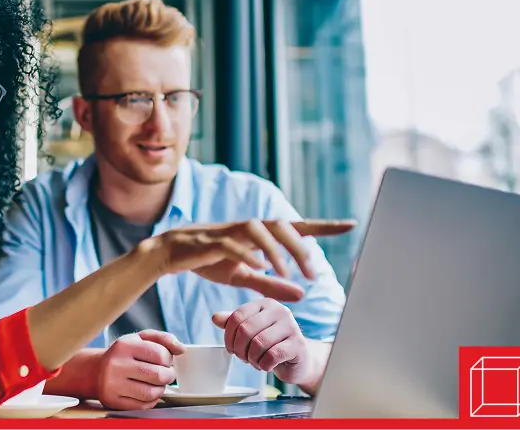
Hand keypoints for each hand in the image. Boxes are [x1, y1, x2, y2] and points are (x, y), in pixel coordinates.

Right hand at [96, 330, 183, 410]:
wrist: (96, 371)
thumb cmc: (124, 354)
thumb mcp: (140, 338)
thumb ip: (163, 339)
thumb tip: (181, 349)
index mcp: (124, 345)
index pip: (160, 354)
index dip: (168, 359)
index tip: (165, 360)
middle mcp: (116, 364)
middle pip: (158, 375)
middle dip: (168, 376)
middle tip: (166, 373)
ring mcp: (113, 384)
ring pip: (151, 393)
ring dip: (161, 389)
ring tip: (156, 383)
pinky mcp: (113, 401)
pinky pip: (143, 405)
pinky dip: (151, 400)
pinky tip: (147, 392)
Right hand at [136, 219, 354, 301]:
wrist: (169, 254)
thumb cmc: (207, 261)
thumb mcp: (243, 276)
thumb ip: (271, 283)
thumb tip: (303, 294)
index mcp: (258, 234)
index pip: (296, 226)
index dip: (323, 226)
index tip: (350, 224)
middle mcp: (247, 227)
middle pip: (281, 225)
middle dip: (300, 247)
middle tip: (312, 274)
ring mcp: (228, 231)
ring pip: (259, 229)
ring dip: (276, 250)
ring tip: (285, 272)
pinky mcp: (209, 241)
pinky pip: (232, 243)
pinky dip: (247, 253)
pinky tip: (259, 267)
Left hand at [212, 299, 311, 384]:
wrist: (298, 360)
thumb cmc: (271, 344)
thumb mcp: (251, 331)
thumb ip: (234, 323)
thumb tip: (215, 317)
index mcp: (265, 304)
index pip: (237, 316)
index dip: (228, 336)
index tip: (230, 349)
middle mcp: (280, 311)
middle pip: (246, 330)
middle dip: (239, 349)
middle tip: (243, 358)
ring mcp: (292, 327)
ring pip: (258, 343)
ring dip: (252, 358)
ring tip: (255, 362)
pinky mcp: (299, 345)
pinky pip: (272, 356)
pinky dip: (264, 365)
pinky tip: (266, 366)